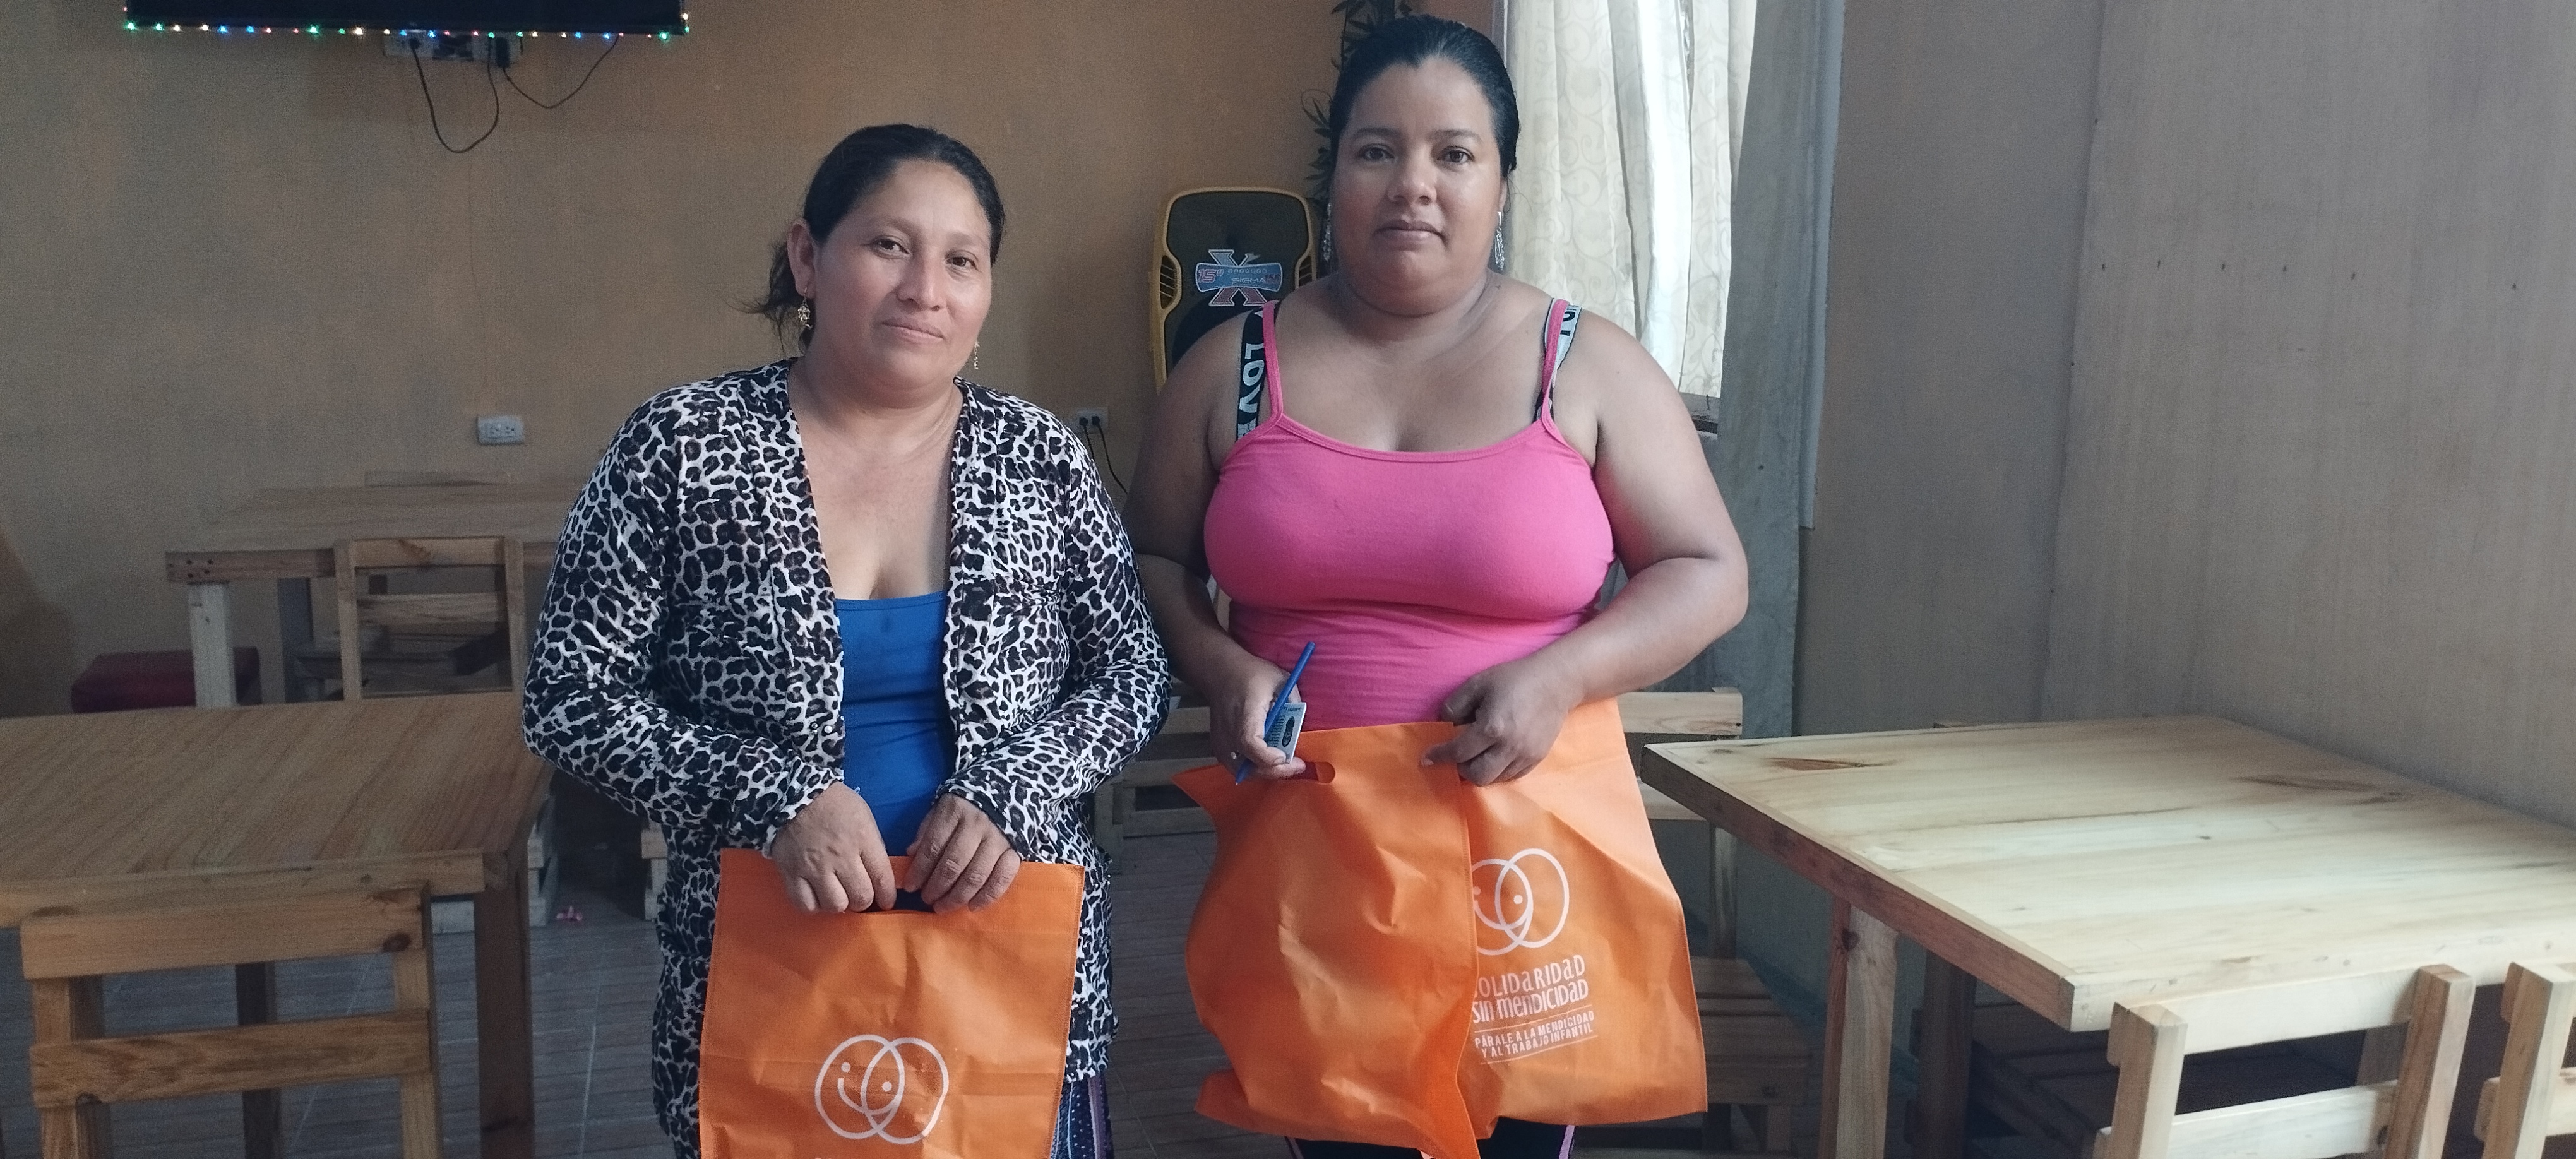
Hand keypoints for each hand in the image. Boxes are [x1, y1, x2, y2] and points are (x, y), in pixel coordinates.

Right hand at [770, 782, 898, 912]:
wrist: (793, 793)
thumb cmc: (833, 803)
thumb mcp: (864, 816)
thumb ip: (873, 845)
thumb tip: (879, 873)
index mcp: (862, 840)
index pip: (882, 878)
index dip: (887, 896)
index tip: (886, 900)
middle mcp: (840, 857)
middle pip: (860, 897)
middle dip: (863, 900)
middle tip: (858, 894)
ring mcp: (814, 867)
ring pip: (835, 905)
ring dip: (839, 903)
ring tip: (837, 894)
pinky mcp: (791, 873)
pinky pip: (805, 904)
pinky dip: (813, 905)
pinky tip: (816, 896)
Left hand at [905, 794, 1023, 912]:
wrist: (1009, 789)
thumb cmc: (968, 804)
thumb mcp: (942, 808)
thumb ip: (927, 830)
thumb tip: (911, 854)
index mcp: (955, 811)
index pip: (933, 847)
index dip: (919, 871)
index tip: (910, 887)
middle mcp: (977, 825)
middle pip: (953, 864)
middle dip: (936, 887)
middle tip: (927, 899)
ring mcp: (998, 839)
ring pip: (975, 875)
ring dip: (956, 897)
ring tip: (943, 907)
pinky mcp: (1016, 851)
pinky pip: (1002, 878)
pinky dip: (987, 896)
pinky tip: (973, 907)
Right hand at [1208, 653, 1306, 780]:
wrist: (1221, 672)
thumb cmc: (1250, 675)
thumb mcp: (1280, 681)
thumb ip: (1294, 703)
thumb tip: (1301, 726)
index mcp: (1244, 714)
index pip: (1250, 743)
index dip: (1268, 756)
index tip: (1286, 756)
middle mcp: (1228, 732)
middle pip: (1248, 765)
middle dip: (1276, 771)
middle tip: (1296, 766)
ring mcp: (1221, 742)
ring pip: (1243, 771)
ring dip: (1266, 772)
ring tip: (1284, 765)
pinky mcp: (1220, 747)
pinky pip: (1238, 767)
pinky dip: (1255, 768)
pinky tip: (1270, 761)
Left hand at [1424, 659, 1578, 785]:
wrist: (1556, 682)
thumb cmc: (1514, 678)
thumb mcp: (1478, 683)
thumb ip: (1455, 704)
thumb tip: (1443, 723)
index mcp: (1492, 727)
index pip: (1459, 752)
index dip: (1439, 756)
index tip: (1426, 759)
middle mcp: (1509, 747)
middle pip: (1477, 775)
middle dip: (1461, 768)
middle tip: (1457, 755)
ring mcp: (1525, 755)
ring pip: (1495, 779)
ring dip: (1480, 771)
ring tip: (1476, 755)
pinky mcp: (1537, 758)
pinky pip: (1512, 776)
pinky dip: (1498, 771)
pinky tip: (1494, 756)